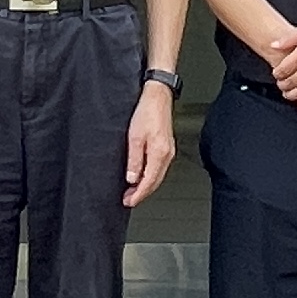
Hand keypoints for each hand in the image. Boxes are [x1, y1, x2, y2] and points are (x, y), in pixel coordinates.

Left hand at [121, 82, 176, 207]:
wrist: (157, 95)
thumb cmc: (146, 111)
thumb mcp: (134, 137)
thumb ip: (134, 160)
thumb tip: (132, 178)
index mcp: (160, 154)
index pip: (149, 182)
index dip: (138, 195)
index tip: (128, 202)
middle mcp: (167, 155)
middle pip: (155, 182)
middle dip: (142, 193)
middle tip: (128, 199)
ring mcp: (169, 151)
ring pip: (158, 175)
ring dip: (146, 185)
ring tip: (132, 190)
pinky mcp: (167, 146)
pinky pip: (159, 167)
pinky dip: (150, 175)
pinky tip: (142, 175)